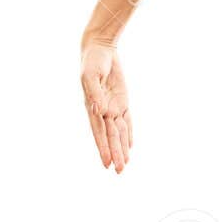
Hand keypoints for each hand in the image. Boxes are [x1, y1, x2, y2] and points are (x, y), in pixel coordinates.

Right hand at [81, 40, 132, 171]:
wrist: (100, 50)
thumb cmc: (92, 61)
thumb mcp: (91, 75)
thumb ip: (95, 94)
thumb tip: (99, 111)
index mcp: (93, 107)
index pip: (100, 132)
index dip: (103, 148)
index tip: (107, 163)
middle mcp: (103, 110)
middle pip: (111, 136)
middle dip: (115, 153)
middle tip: (119, 171)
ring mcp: (113, 106)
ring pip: (119, 132)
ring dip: (121, 148)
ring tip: (124, 165)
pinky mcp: (122, 101)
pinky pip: (126, 121)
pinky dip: (128, 134)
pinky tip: (129, 147)